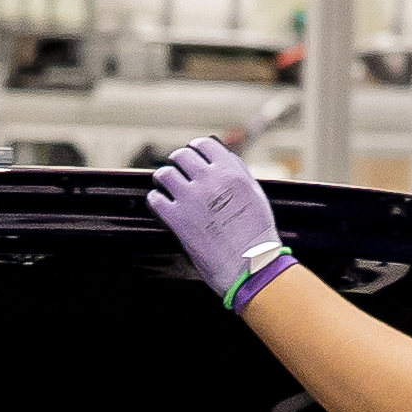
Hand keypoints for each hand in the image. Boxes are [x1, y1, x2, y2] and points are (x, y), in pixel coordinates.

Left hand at [149, 138, 285, 301]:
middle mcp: (210, 180)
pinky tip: (162, 207)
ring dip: (163, 180)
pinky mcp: (177, 219)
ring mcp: (191, 198)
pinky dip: (156, 202)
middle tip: (177, 174)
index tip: (191, 158)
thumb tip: (221, 156)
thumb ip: (237, 172)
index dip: (194, 151)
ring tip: (166, 189)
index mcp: (231, 172)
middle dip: (178, 164)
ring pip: (164, 174)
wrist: (251, 267)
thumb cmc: (256, 235)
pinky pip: (154, 199)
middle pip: (180, 156)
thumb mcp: (255, 194)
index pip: (203, 145)